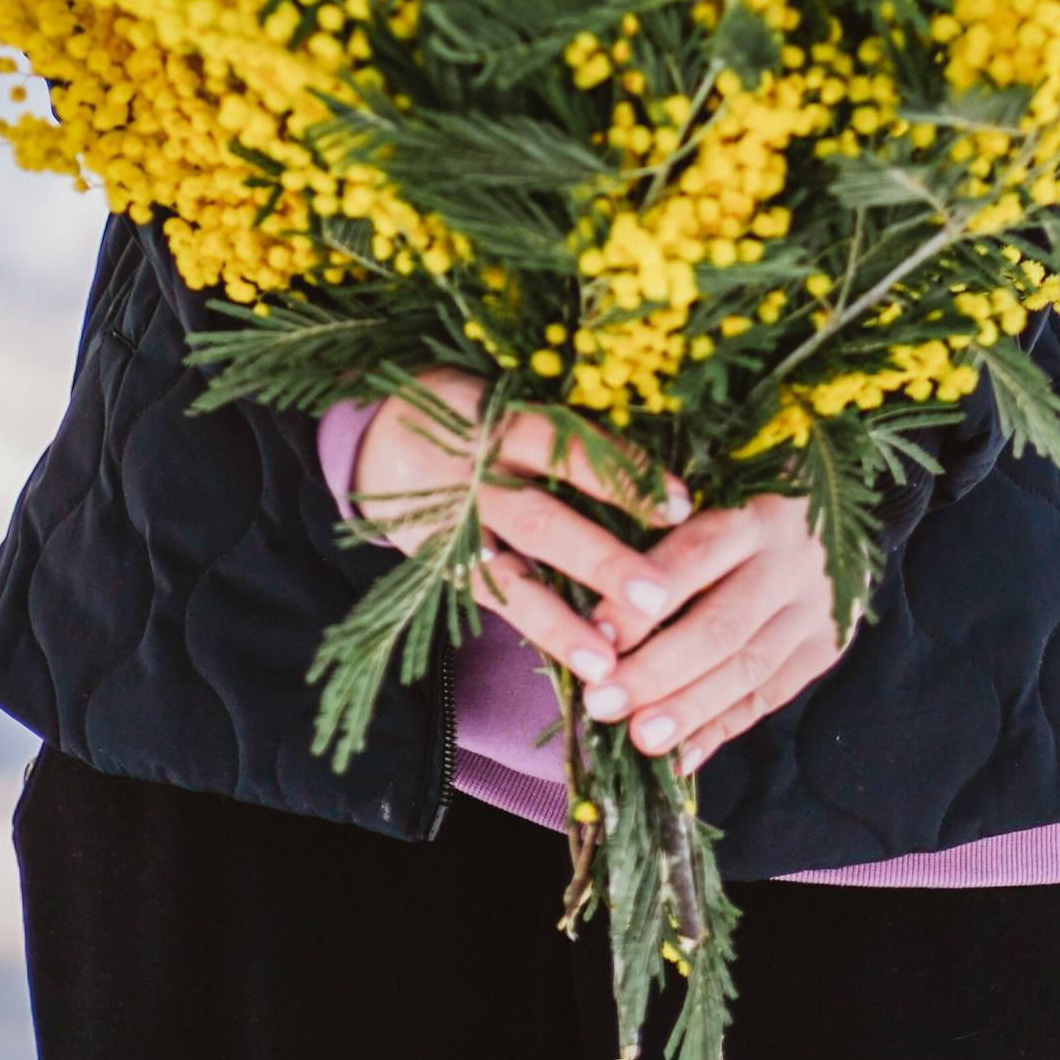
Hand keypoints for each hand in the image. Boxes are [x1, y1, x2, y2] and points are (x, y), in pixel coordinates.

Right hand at [348, 372, 690, 693]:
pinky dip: (538, 631)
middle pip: (540, 522)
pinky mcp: (440, 566)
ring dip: (563, 622)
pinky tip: (579, 664)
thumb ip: (567, 429)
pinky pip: (494, 602)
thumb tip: (660, 466)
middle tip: (657, 597)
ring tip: (609, 663)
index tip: (685, 504)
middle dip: (599, 562)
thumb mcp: (509, 394)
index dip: (624, 474)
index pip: (566, 447)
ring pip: (512, 577)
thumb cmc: (472, 408)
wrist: (375, 432)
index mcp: (496, 421)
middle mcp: (473, 478)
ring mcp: (452, 529)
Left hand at [579, 492, 849, 777]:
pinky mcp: (825, 647)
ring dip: (689, 710)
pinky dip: (723, 729)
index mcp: (755, 512)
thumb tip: (593, 599)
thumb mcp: (722, 490)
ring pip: (748, 669)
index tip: (593, 635)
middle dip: (657, 671)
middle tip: (603, 702)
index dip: (644, 598)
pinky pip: (770, 696)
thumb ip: (670, 531)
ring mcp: (814, 609)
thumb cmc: (755, 500)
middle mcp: (790, 560)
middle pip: (722, 625)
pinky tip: (683, 755)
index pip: (695, 555)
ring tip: (641, 737)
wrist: (843, 514)